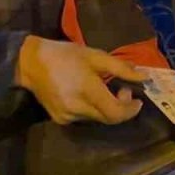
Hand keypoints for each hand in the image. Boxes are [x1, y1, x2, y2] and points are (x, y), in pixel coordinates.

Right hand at [15, 36, 147, 124]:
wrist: (30, 63)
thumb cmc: (65, 55)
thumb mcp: (95, 56)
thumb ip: (121, 68)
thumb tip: (144, 77)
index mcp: (87, 90)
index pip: (116, 113)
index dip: (130, 110)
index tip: (136, 99)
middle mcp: (78, 108)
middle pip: (109, 118)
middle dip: (120, 106)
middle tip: (121, 89)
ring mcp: (67, 116)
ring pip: (97, 118)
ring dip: (106, 107)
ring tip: (102, 89)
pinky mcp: (60, 119)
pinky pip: (84, 118)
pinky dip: (92, 109)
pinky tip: (85, 94)